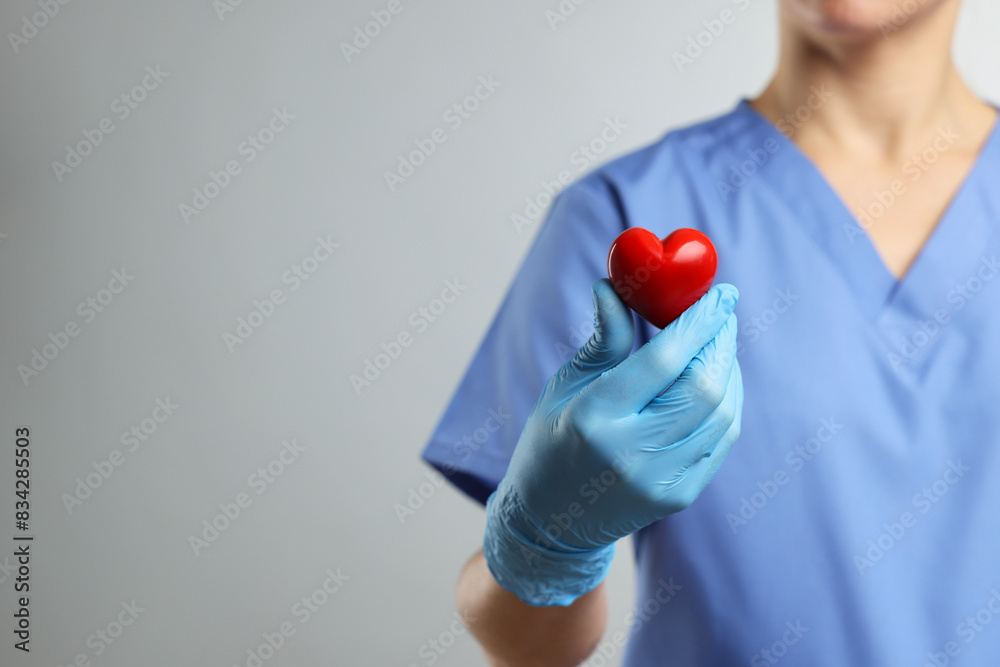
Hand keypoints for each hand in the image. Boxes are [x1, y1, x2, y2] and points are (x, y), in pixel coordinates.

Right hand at [483, 279, 741, 605]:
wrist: (550, 522)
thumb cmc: (551, 440)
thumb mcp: (565, 385)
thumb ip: (604, 338)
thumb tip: (616, 285)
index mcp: (594, 417)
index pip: (663, 360)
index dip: (699, 321)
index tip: (721, 292)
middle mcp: (631, 452)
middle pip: (703, 387)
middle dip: (721, 342)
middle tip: (722, 312)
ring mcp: (660, 480)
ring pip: (721, 413)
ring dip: (728, 370)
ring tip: (717, 344)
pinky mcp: (679, 497)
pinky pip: (721, 440)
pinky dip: (727, 403)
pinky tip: (716, 382)